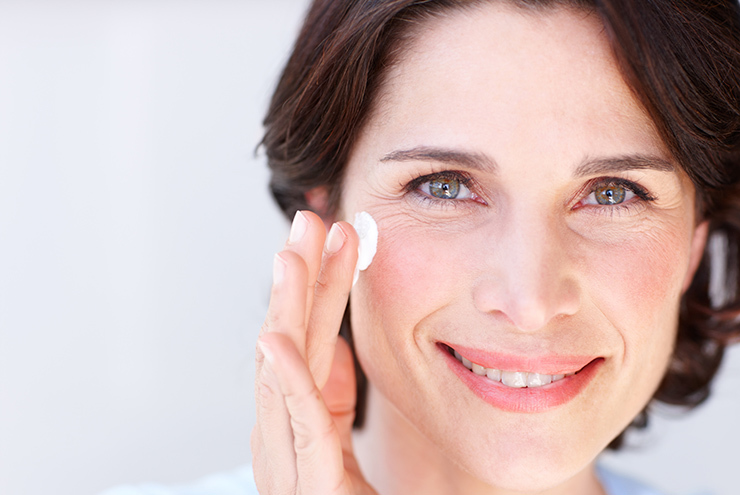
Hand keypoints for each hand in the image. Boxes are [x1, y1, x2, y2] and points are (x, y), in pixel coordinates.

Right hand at [252, 210, 376, 494]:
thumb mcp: (341, 439)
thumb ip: (330, 395)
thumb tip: (323, 344)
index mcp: (295, 423)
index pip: (307, 340)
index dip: (319, 285)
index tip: (333, 234)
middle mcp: (283, 438)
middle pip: (288, 344)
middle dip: (299, 279)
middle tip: (311, 219)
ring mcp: (290, 463)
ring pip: (283, 374)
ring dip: (288, 310)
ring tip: (292, 254)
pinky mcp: (310, 485)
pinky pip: (297, 428)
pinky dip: (285, 381)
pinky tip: (275, 338)